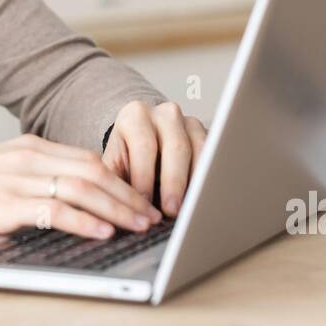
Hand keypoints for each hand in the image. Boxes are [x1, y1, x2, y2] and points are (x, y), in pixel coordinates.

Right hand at [0, 134, 163, 238]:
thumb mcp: (0, 173)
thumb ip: (35, 178)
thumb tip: (74, 199)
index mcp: (30, 147)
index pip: (90, 158)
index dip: (123, 179)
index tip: (143, 199)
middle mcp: (28, 157)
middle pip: (95, 170)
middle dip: (129, 194)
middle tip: (154, 215)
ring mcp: (16, 179)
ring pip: (82, 188)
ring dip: (118, 208)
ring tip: (140, 225)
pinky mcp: (3, 204)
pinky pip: (54, 209)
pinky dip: (83, 220)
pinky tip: (102, 231)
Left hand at [102, 101, 207, 216]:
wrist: (141, 138)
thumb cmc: (126, 155)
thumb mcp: (113, 164)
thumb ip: (114, 182)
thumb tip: (120, 210)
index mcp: (135, 116)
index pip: (143, 145)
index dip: (144, 176)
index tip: (144, 203)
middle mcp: (164, 114)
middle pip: (175, 147)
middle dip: (173, 182)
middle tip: (171, 210)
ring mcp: (188, 122)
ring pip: (199, 150)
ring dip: (195, 181)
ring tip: (189, 206)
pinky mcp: (205, 134)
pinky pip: (212, 155)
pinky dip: (207, 177)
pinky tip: (202, 196)